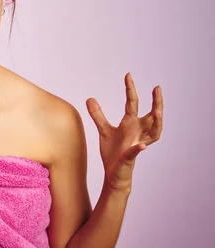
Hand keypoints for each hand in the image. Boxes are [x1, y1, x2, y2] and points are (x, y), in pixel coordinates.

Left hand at [86, 72, 163, 191]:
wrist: (113, 173)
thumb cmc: (112, 152)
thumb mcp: (104, 130)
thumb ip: (98, 115)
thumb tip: (90, 98)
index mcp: (130, 124)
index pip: (133, 103)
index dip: (130, 89)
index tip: (128, 75)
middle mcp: (138, 132)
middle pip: (152, 116)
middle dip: (157, 103)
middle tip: (157, 88)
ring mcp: (137, 144)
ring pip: (154, 133)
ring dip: (157, 122)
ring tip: (158, 111)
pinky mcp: (130, 157)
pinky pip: (136, 152)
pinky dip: (138, 149)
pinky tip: (141, 146)